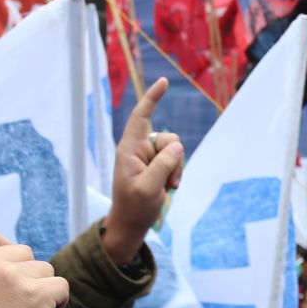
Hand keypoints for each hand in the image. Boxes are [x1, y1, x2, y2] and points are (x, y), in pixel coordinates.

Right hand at [0, 229, 69, 307]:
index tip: (8, 268)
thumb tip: (10, 260)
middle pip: (24, 251)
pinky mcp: (36, 294)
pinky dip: (57, 303)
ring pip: (45, 269)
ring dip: (42, 290)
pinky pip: (61, 287)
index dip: (5, 250)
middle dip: (26, 274)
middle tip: (14, 304)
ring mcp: (11, 277)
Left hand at [104, 78, 184, 265]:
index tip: (164, 82)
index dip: (152, 98)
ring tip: (166, 187)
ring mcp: (146, 157)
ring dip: (176, 169)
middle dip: (174, 159)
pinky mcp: (154, 165)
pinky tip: (168, 187)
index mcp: (129, 149)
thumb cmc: (134, 208)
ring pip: (174, 150)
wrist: (130, 225)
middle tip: (168, 183)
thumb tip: (177, 145)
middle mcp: (137, 149)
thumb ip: (164, 164)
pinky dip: (175, 173)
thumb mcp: (149, 187)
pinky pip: (175, 160)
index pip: (141, 116)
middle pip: (168, 138)